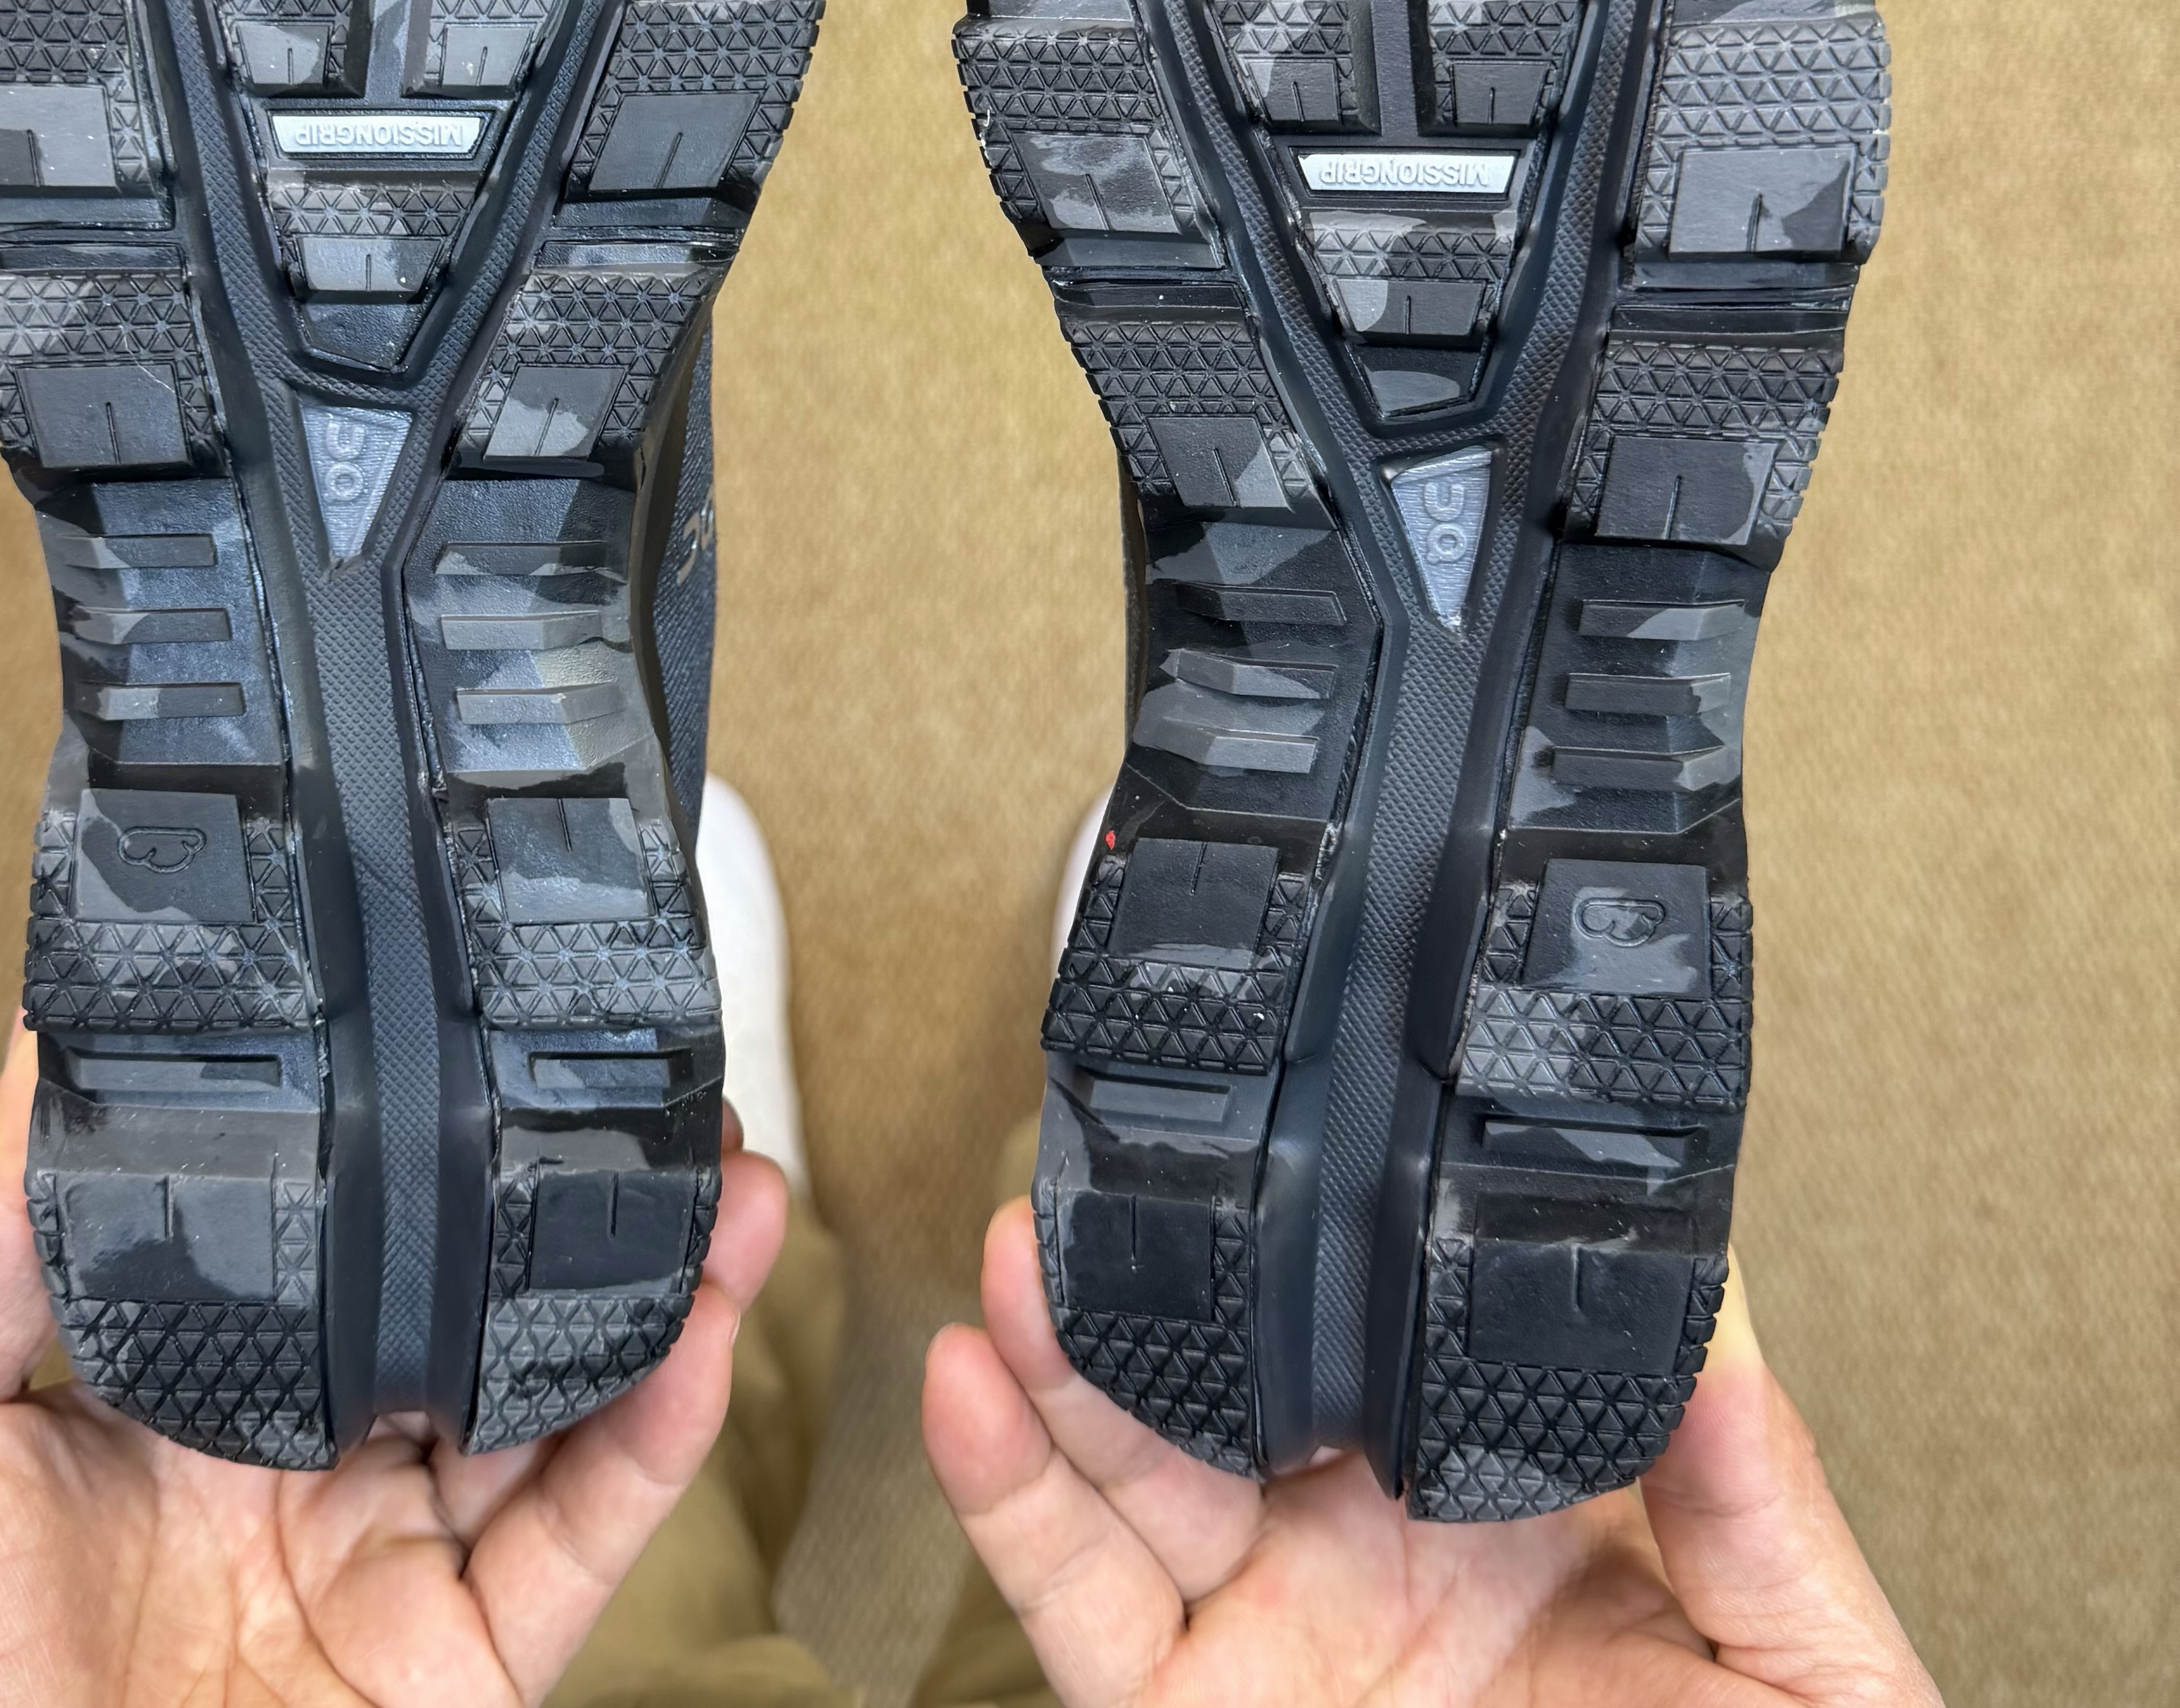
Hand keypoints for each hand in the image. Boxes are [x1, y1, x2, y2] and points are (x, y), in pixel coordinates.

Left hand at [0, 1022, 785, 1706]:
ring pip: (561, 1399)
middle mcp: (307, 1467)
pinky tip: (704, 1325)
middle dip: (576, 1193)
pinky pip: (583, 1538)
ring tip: (732, 1170)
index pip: (334, 1235)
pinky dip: (661, 1433)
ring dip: (658, 1280)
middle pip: (474, 1304)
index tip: (481, 1024)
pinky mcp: (458, 1670)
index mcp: (188, 1394)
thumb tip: (47, 1031)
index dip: (422, 1139)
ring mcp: (391, 1568)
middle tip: (657, 1085)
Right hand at [924, 1200, 1938, 1706]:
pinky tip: (967, 1387)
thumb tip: (1719, 1310)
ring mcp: (1265, 1633)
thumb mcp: (1811, 1678)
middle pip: (1232, 1374)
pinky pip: (1074, 1605)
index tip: (1296, 1126)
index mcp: (1505, 1503)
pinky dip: (1006, 1495)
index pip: (1396, 1332)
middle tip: (1109, 1159)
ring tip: (1016, 1243)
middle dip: (1155, 1268)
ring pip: (1127, 1465)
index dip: (1331, 1233)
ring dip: (1056, 1349)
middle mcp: (1364, 1545)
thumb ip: (1762, 1503)